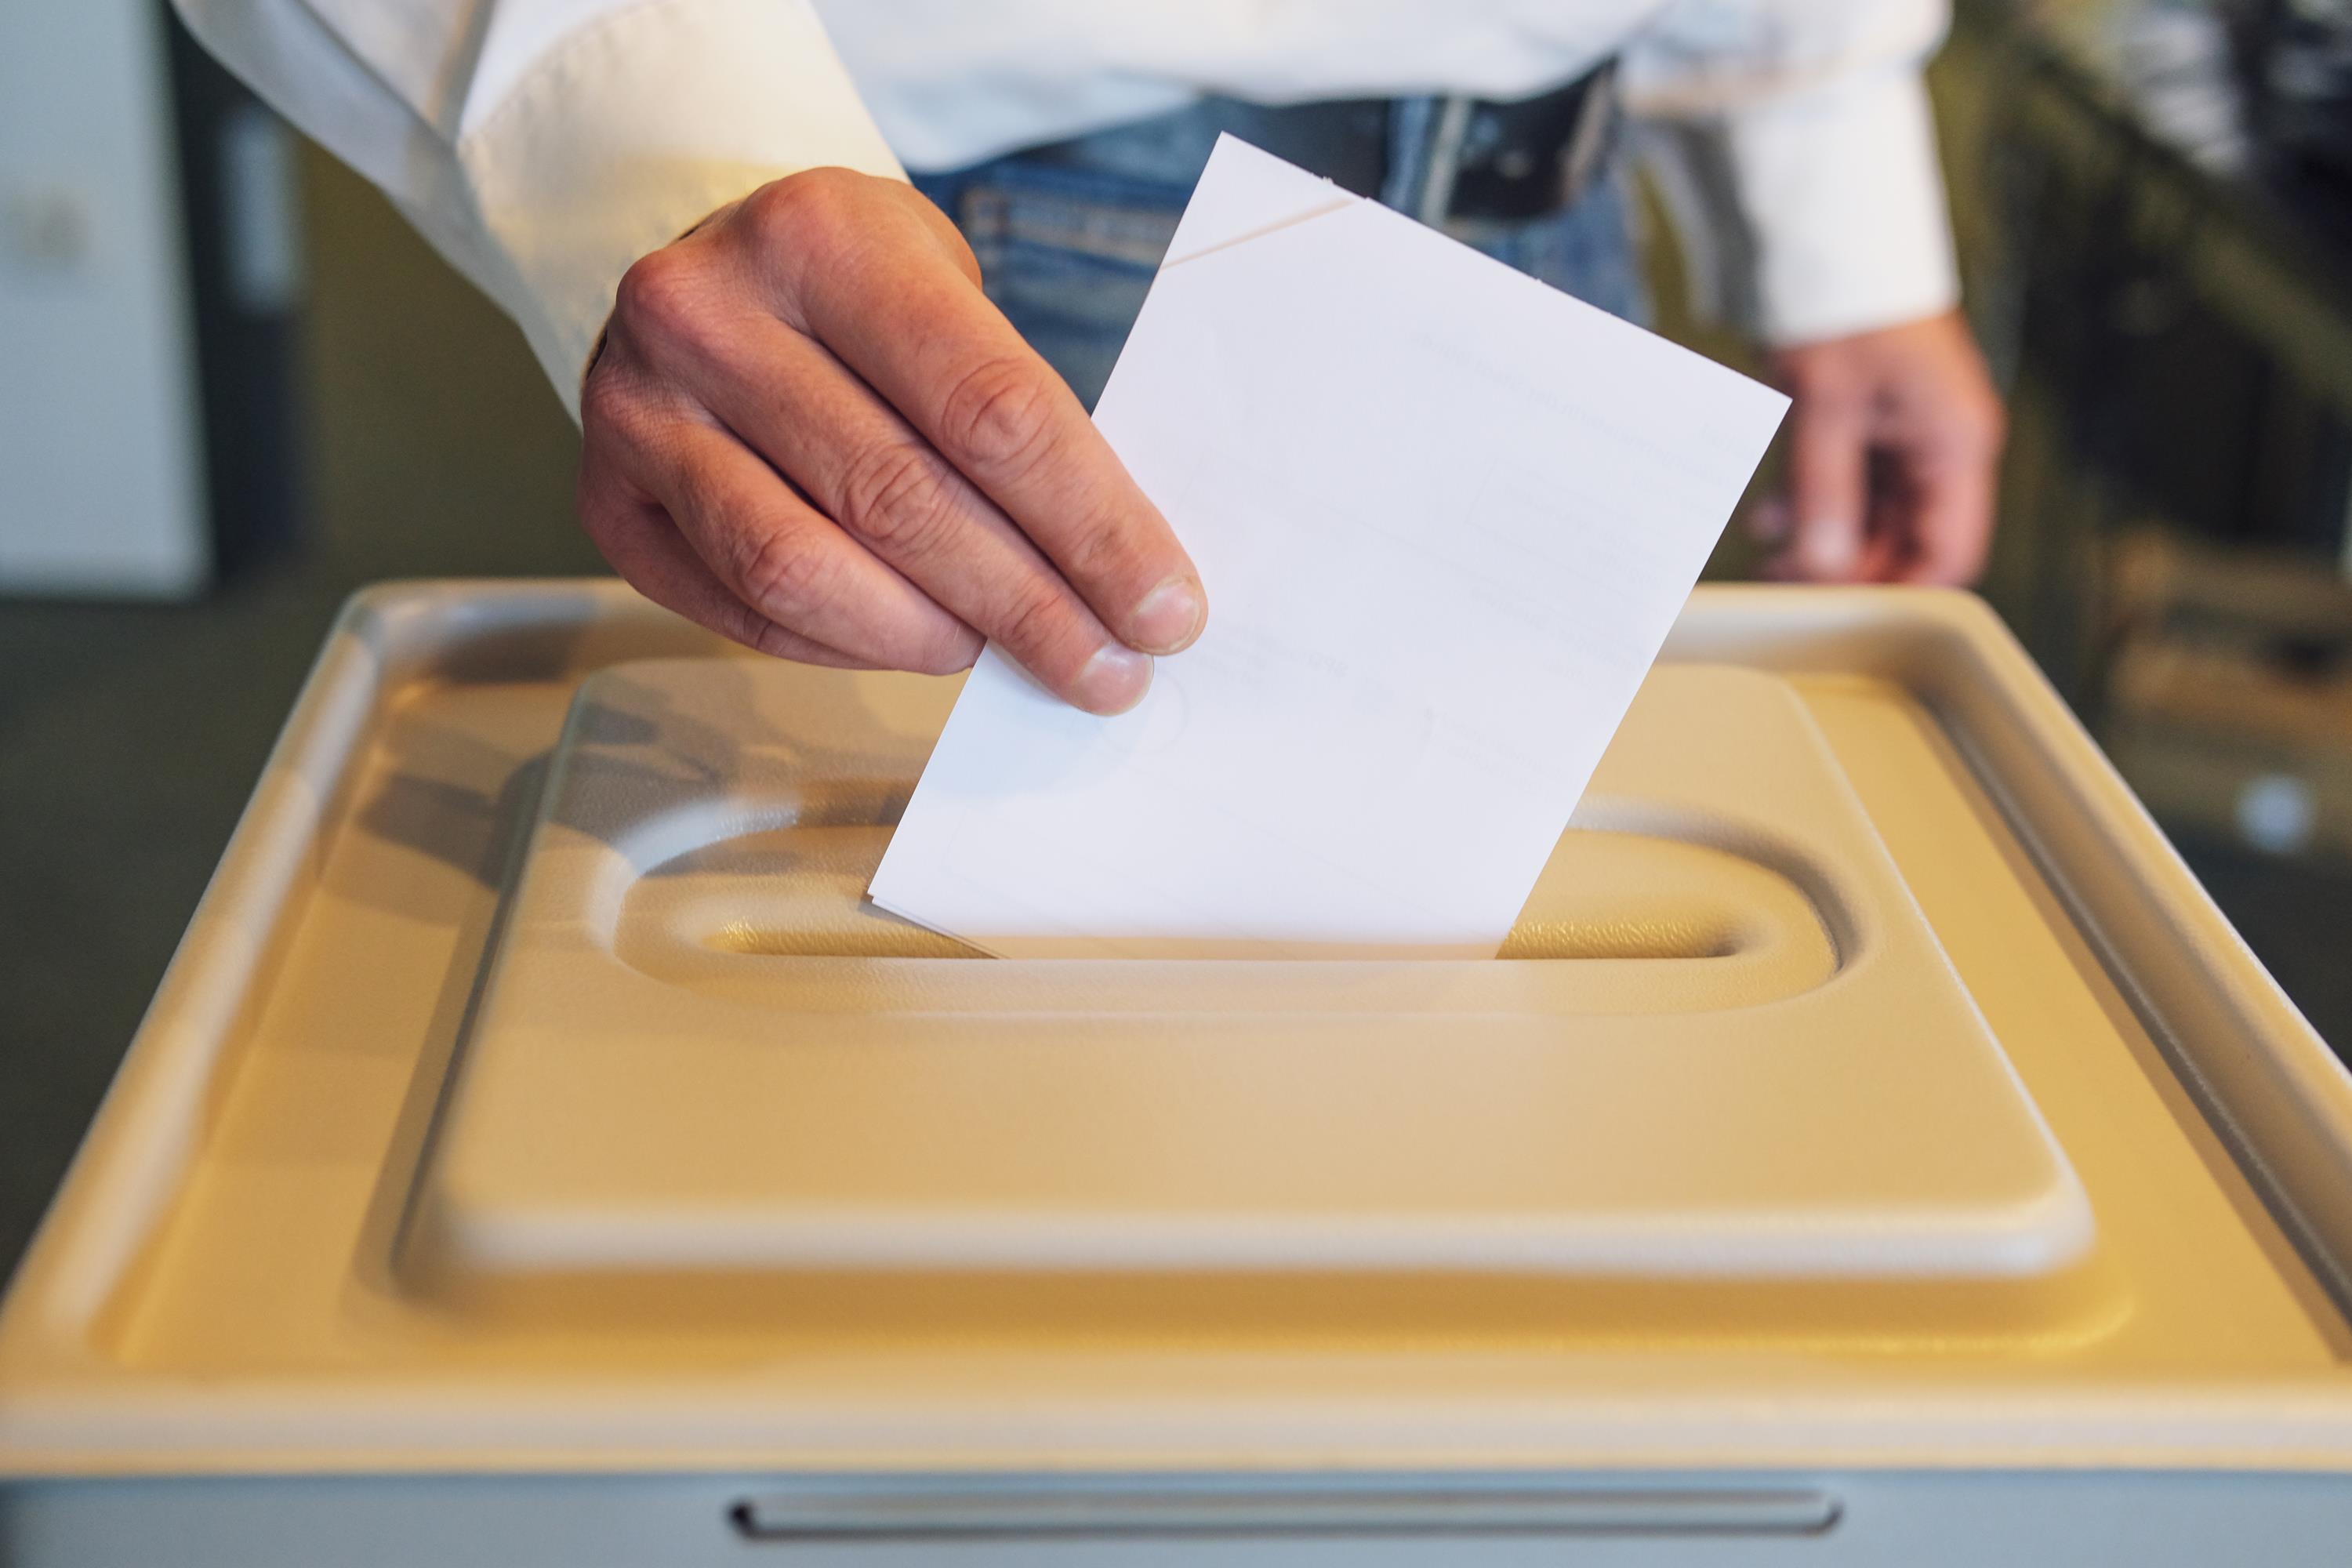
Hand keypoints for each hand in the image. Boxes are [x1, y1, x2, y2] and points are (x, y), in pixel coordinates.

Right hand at [577, 168, 1205, 713]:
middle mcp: (708, 312)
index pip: (987, 406)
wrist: (711, 274)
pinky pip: (744, 609)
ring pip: (803, 568)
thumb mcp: (941, 286)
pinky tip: (918, 644)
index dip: (1090, 523)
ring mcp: (636, 409)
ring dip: (930, 638)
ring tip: (1009, 659)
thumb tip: (1116, 572)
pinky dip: (847, 646)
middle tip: (1109, 672)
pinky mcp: (608, 503)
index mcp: (821, 234)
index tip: (1163, 604)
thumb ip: (1010, 412)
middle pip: (900, 498)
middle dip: (1028, 605)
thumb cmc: (856, 290)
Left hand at [1753, 310, 2005, 585]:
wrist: (1828, 244)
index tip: (1843, 610)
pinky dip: (1811, 505)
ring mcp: (1908, 437)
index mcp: (1956, 446)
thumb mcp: (1828, 411)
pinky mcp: (1873, 426)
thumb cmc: (1847, 311)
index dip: (1901, 589)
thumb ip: (1826, 495)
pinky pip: (1849, 486)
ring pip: (1873, 518)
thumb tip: (1824, 566)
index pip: (1950, 553)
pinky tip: (1768, 517)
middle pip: (1909, 541)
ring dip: (1824, 541)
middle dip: (1850, 569)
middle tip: (1789, 587)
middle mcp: (1942, 447)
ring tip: (1769, 559)